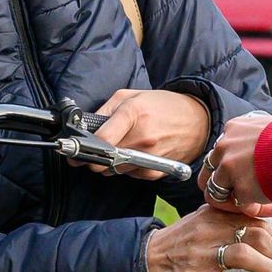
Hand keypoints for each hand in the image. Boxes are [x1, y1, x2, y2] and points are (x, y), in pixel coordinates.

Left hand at [82, 88, 210, 179]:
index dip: (82, 149)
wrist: (198, 119)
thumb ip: (104, 112)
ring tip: (118, 148)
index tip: (73, 152)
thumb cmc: (162, 105)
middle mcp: (143, 137)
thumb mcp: (129, 96)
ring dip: (108, 164)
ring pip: (114, 170)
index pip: (100, 140)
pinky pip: (130, 175)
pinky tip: (134, 155)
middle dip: (92, 158)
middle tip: (90, 152)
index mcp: (133, 113)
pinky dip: (126, 168)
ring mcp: (151, 156)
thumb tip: (83, 129)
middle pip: (103, 160)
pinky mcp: (157, 171)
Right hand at [148, 207, 271, 271]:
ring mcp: (201, 258)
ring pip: (244, 256)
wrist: (144, 263)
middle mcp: (209, 233)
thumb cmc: (179, 243)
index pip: (254, 218)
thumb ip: (234, 216)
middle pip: (256, 235)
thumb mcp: (203, 220)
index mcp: (213, 216)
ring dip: (266, 269)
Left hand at [201, 112, 271, 208]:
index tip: (252, 177)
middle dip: (224, 189)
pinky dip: (255, 210)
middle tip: (242, 199)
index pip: (220, 154)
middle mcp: (225, 146)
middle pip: (209, 174)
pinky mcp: (241, 187)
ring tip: (261, 206)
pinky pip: (241, 205)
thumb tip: (264, 151)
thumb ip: (257, 141)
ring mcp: (229, 167)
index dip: (233, 170)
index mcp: (232, 129)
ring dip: (237, 203)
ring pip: (217, 193)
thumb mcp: (271, 128)